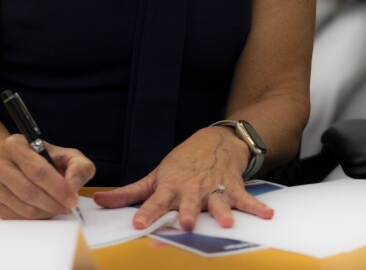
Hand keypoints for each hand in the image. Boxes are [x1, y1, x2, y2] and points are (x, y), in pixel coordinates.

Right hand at [0, 134, 94, 218]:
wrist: (18, 163)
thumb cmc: (45, 159)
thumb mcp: (67, 155)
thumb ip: (78, 167)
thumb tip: (73, 186)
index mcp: (15, 145)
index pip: (38, 170)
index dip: (58, 187)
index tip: (73, 199)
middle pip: (29, 191)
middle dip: (53, 203)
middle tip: (68, 207)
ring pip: (23, 207)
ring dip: (46, 212)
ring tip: (58, 207)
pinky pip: (17, 218)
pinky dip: (35, 218)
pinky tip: (45, 210)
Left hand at [92, 127, 273, 229]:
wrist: (215, 141)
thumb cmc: (182, 164)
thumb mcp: (155, 175)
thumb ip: (129, 193)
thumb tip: (98, 201)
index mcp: (171, 187)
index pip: (155, 201)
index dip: (147, 213)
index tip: (139, 225)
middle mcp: (192, 189)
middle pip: (189, 203)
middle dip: (188, 213)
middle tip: (187, 224)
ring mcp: (214, 188)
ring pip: (218, 202)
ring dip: (222, 211)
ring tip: (227, 223)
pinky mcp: (233, 187)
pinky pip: (246, 198)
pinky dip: (257, 206)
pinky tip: (267, 215)